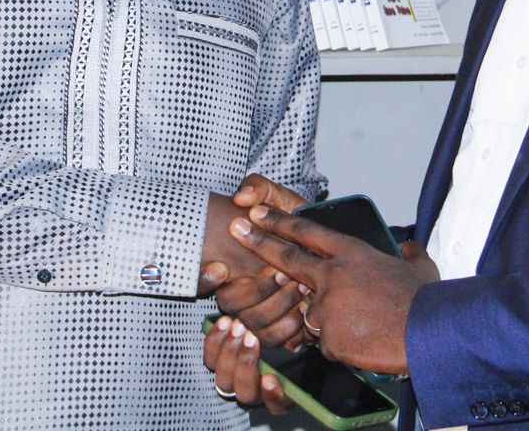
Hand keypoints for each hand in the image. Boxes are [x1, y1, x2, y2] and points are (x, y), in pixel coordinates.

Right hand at [200, 174, 311, 340]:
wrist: (325, 240)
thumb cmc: (296, 219)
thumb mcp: (279, 196)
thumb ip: (259, 187)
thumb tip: (242, 198)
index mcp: (233, 263)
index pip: (203, 281)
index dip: (204, 280)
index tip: (222, 268)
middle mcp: (242, 290)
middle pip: (231, 306)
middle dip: (257, 291)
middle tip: (284, 274)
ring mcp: (260, 311)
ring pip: (254, 325)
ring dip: (277, 307)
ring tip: (302, 288)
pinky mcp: (281, 330)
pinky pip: (277, 341)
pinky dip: (292, 329)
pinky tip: (307, 311)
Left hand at [204, 315, 292, 415]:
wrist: (257, 324)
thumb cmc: (282, 334)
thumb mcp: (294, 340)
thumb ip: (295, 344)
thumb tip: (296, 339)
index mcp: (278, 393)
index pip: (278, 405)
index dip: (273, 396)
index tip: (271, 378)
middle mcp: (252, 392)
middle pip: (245, 392)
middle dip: (247, 364)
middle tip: (252, 338)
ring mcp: (231, 380)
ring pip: (224, 378)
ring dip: (230, 352)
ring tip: (238, 327)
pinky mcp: (215, 363)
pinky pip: (210, 358)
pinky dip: (215, 340)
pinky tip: (225, 322)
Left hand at [231, 204, 438, 374]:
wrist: (427, 332)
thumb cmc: (424, 299)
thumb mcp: (419, 266)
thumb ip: (408, 254)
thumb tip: (408, 248)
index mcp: (352, 254)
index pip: (308, 233)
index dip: (281, 222)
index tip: (258, 213)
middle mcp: (332, 276)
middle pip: (288, 259)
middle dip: (260, 244)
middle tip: (237, 231)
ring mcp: (326, 308)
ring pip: (314, 314)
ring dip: (332, 320)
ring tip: (365, 324)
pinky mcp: (327, 338)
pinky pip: (327, 343)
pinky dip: (343, 344)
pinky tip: (365, 341)